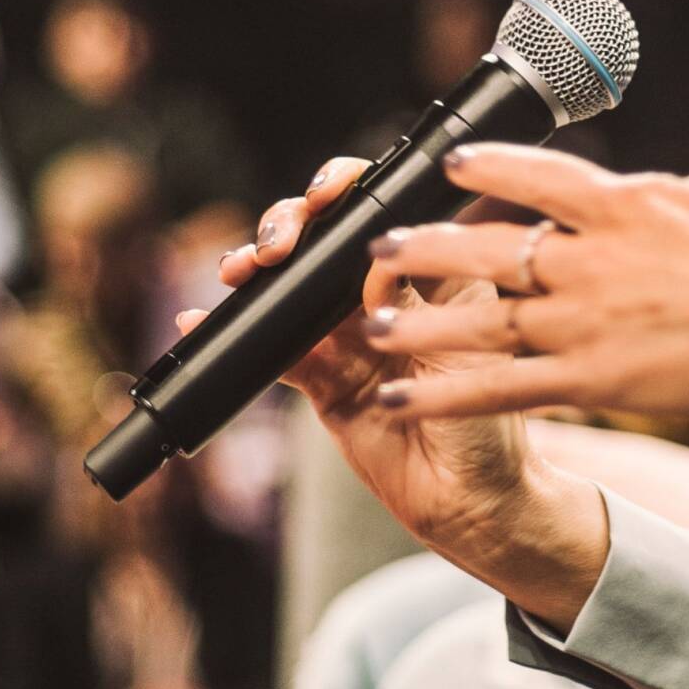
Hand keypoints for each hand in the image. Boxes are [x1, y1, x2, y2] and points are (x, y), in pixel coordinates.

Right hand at [197, 155, 603, 621]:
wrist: (468, 497)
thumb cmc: (487, 417)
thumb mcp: (461, 349)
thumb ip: (416, 305)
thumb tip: (370, 260)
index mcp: (427, 270)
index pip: (379, 210)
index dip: (346, 190)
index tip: (326, 193)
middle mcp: (380, 293)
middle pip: (321, 238)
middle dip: (290, 224)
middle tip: (277, 245)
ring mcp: (344, 332)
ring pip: (289, 284)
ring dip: (257, 269)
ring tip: (240, 271)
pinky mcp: (317, 375)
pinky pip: (270, 347)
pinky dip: (236, 333)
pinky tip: (201, 318)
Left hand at [360, 0, 688, 473]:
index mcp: (631, 204)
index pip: (541, 175)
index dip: (491, 166)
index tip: (452, 162)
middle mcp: (594, 260)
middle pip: (490, 247)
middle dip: (430, 246)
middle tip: (379, 246)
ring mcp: (587, 324)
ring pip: (483, 319)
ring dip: (423, 320)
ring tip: (372, 322)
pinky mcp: (594, 383)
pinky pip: (503, 389)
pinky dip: (447, 393)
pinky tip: (401, 398)